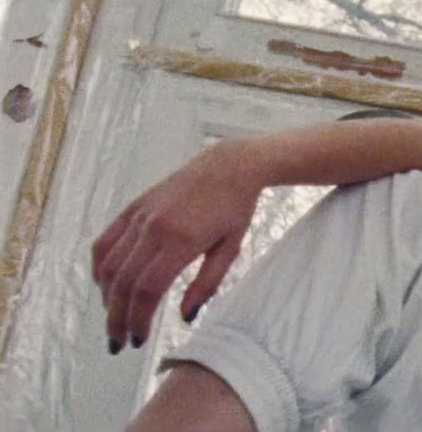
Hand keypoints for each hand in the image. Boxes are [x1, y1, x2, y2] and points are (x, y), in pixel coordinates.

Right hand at [92, 141, 265, 352]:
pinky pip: (105, 242)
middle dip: (117, 318)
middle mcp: (153, 228)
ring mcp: (139, 216)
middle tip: (118, 342)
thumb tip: (186, 317)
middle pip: (123, 282)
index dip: (138, 319)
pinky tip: (106, 286)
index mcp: (181, 240)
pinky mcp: (132, 208)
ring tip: (114, 319)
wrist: (228, 166)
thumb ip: (207, 285)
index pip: (147, 290)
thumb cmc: (235, 209)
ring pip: (108, 264)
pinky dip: (100, 267)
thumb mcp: (231, 250)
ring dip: (106, 297)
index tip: (138, 341)